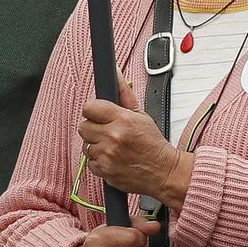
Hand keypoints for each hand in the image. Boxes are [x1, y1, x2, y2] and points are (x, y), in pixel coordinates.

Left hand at [79, 71, 190, 212]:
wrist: (163, 172)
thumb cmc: (153, 143)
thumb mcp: (141, 115)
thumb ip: (124, 94)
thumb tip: (115, 74)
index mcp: (123, 119)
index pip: (90, 107)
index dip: (93, 111)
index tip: (99, 115)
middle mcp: (113, 136)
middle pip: (83, 126)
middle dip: (93, 128)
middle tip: (106, 132)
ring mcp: (107, 155)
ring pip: (85, 145)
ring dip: (96, 145)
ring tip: (112, 147)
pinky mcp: (104, 171)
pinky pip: (89, 162)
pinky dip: (99, 161)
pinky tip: (112, 159)